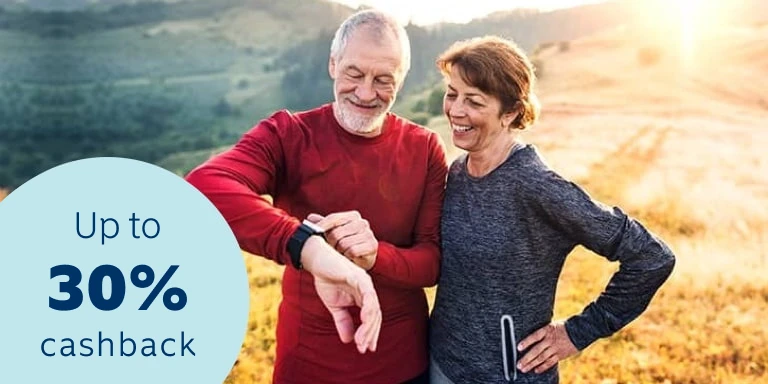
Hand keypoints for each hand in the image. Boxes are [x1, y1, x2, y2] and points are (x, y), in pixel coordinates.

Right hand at [300, 236, 381, 353]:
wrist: (316, 260)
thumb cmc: (326, 279)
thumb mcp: (334, 305)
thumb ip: (342, 320)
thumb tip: (347, 340)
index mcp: (364, 296)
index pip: (372, 317)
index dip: (370, 333)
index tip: (366, 348)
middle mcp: (368, 290)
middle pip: (376, 315)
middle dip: (371, 333)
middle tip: (364, 348)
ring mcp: (365, 282)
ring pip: (374, 307)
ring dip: (369, 326)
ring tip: (361, 340)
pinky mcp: (358, 276)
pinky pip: (368, 294)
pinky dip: (368, 308)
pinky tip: (364, 321)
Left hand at [307, 211, 377, 270]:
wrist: (359, 261)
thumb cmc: (344, 244)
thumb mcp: (333, 234)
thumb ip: (323, 225)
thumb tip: (310, 218)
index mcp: (353, 216)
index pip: (334, 218)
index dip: (322, 226)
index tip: (314, 232)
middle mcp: (363, 222)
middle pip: (337, 232)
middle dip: (332, 243)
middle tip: (334, 248)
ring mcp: (369, 234)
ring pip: (343, 243)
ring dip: (340, 251)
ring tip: (342, 252)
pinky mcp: (372, 245)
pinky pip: (352, 251)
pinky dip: (348, 256)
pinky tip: (350, 256)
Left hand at [517, 322, 577, 373]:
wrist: (580, 331)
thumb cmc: (563, 327)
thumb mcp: (552, 325)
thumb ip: (542, 331)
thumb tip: (530, 337)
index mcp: (547, 330)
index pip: (535, 336)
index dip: (526, 342)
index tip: (518, 348)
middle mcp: (551, 340)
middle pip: (536, 350)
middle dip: (526, 358)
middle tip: (518, 364)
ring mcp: (556, 348)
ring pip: (542, 358)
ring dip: (531, 364)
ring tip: (523, 369)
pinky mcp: (560, 355)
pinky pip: (550, 362)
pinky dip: (542, 367)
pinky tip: (536, 370)